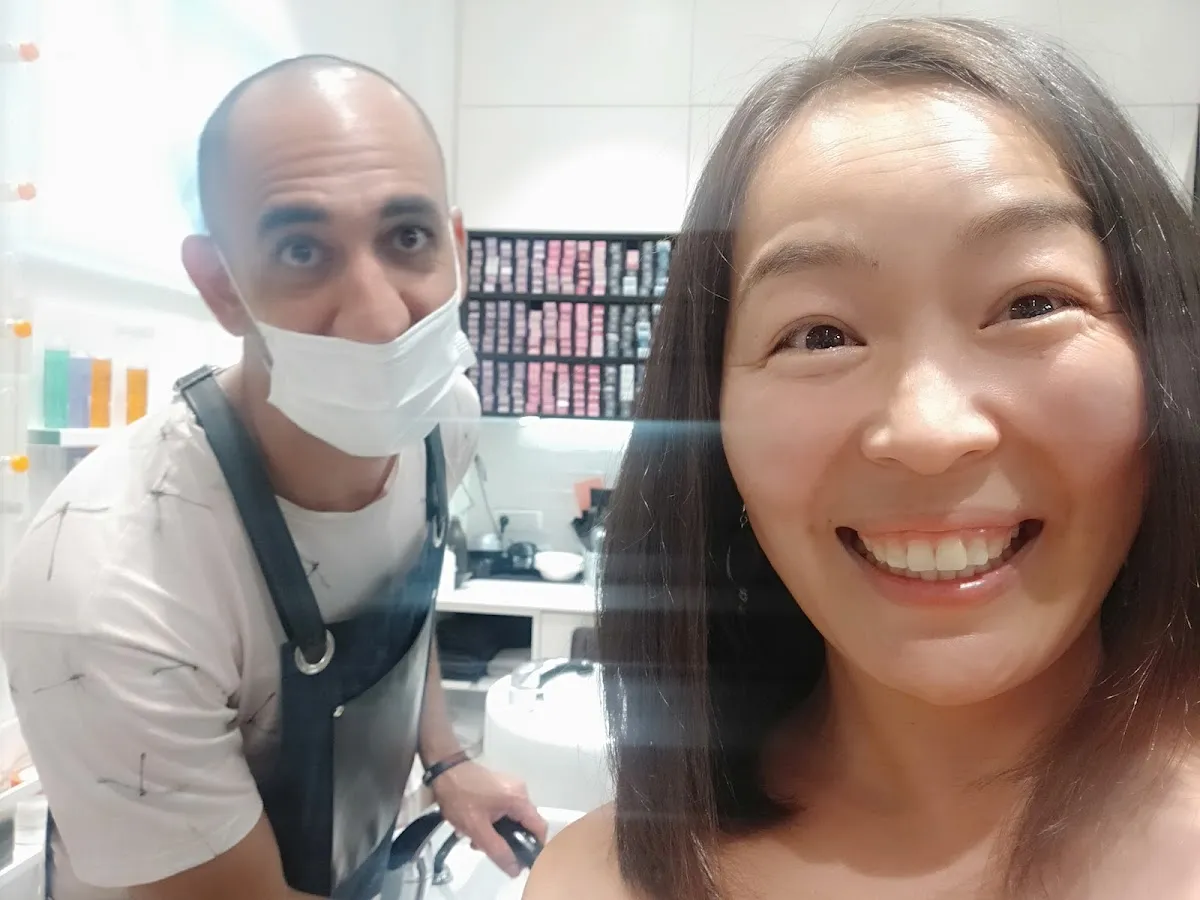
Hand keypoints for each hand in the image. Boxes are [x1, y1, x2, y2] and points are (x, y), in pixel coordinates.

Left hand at [431, 760, 547, 877]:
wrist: (443, 771)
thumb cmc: (460, 797)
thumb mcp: (477, 829)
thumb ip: (498, 851)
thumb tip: (516, 870)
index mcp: (519, 799)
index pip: (539, 828)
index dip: (536, 848)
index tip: (524, 863)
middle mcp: (520, 791)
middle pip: (525, 824)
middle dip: (509, 842)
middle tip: (492, 853)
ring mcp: (510, 787)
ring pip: (512, 819)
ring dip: (497, 833)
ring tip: (476, 840)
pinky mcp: (499, 787)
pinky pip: (504, 810)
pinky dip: (493, 822)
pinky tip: (475, 827)